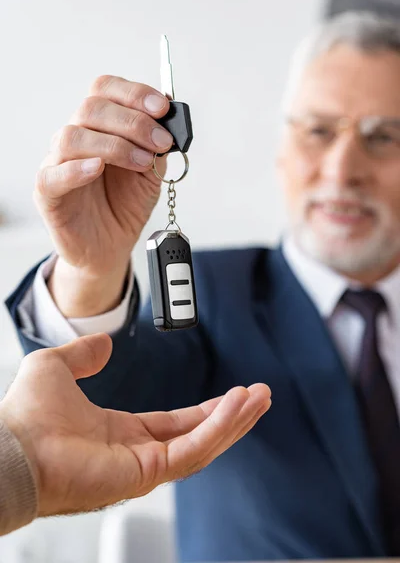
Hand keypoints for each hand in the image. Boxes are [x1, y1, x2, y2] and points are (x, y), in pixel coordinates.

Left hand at [0, 334, 271, 516]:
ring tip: (260, 397)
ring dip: (234, 421)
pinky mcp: (145, 473)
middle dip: (232, 416)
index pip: (175, 423)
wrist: (10, 444)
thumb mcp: (56, 367)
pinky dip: (218, 427)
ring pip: (203, 445)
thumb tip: (103, 345)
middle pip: (198, 435)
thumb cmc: (25, 414)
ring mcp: (143, 467)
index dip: (205, 409)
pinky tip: (237, 404)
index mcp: (120, 433)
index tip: (232, 395)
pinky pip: (193, 448)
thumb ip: (83, 354)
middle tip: (261, 395)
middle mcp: (137, 453)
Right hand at [34, 77, 172, 316]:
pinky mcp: (48, 194)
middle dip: (134, 122)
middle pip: (92, 108)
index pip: (106, 90)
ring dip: (114, 145)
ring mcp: (58, 163)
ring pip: (72, 136)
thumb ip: (157, 148)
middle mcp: (76, 138)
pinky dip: (76, 169)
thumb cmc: (126, 206)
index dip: (134, 93)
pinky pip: (53, 175)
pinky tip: (98, 168)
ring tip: (141, 162)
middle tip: (161, 141)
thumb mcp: (151, 174)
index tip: (162, 108)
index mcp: (100, 126)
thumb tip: (171, 123)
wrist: (111, 247)